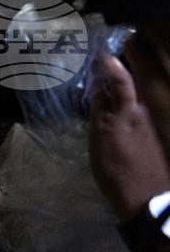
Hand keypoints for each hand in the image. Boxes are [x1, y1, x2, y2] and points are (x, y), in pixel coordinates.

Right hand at [89, 53, 169, 221]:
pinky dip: (130, 97)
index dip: (110, 63)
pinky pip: (140, 106)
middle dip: (125, 65)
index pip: (120, 77)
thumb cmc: (117, 168)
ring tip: (112, 73)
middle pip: (135, 81)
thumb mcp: (100, 136)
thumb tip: (99, 86)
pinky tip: (119, 100)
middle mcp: (144, 111)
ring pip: (139, 93)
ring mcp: (150, 122)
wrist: (145, 199)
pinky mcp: (152, 133)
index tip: (100, 52)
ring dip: (127, 80)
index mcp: (130, 110)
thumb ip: (100, 108)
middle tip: (112, 54)